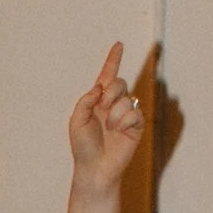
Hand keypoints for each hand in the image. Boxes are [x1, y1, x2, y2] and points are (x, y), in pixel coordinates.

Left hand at [67, 39, 142, 191]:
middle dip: (111, 92)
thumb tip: (100, 88)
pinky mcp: (136, 126)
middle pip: (119, 83)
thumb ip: (86, 100)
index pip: (107, 76)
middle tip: (103, 107)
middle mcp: (113, 105)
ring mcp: (125, 115)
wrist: (95, 168)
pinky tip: (119, 131)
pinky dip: (126, 121)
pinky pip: (135, 113)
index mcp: (97, 101)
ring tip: (109, 128)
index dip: (113, 60)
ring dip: (116, 113)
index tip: (118, 44)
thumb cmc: (82, 147)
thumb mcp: (76, 121)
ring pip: (127, 98)